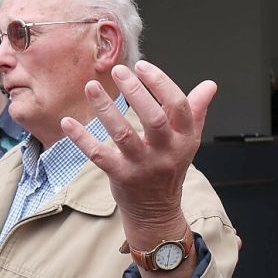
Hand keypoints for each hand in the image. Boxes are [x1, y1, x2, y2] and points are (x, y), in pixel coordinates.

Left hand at [60, 61, 215, 277]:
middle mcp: (166, 151)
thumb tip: (210, 85)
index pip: (178, 105)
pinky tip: (67, 122)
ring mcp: (143, 166)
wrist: (157, 211)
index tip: (142, 66)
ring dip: (106, 109)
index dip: (160, 82)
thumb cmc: (169, 168)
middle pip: (154, 118)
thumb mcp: (187, 141)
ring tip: (91, 87)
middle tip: (118, 70)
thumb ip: (196, 111)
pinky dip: (82, 138)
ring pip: (123, 134)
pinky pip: (99, 155)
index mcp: (184, 138)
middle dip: (135, 92)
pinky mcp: (121, 177)